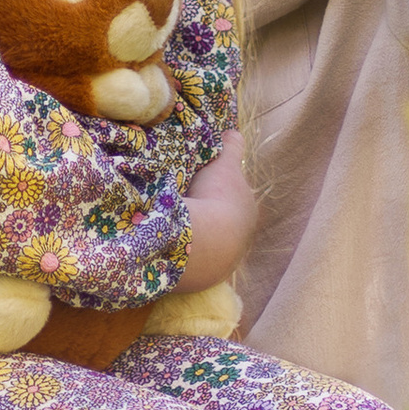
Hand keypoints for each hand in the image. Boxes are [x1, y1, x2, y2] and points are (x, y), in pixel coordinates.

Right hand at [176, 130, 256, 292]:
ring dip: (190, 233)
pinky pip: (186, 258)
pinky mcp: (197, 278)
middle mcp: (239, 241)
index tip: (201, 184)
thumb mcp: (224, 165)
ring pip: (203, 242)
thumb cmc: (216, 198)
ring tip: (167, 221)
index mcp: (247, 212)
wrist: (200, 242)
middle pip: (219, 223)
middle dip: (205, 214)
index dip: (218, 190)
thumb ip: (231, 147)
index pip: (234, 199)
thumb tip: (234, 131)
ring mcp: (219, 263)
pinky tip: (161, 240)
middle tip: (182, 201)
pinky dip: (177, 249)